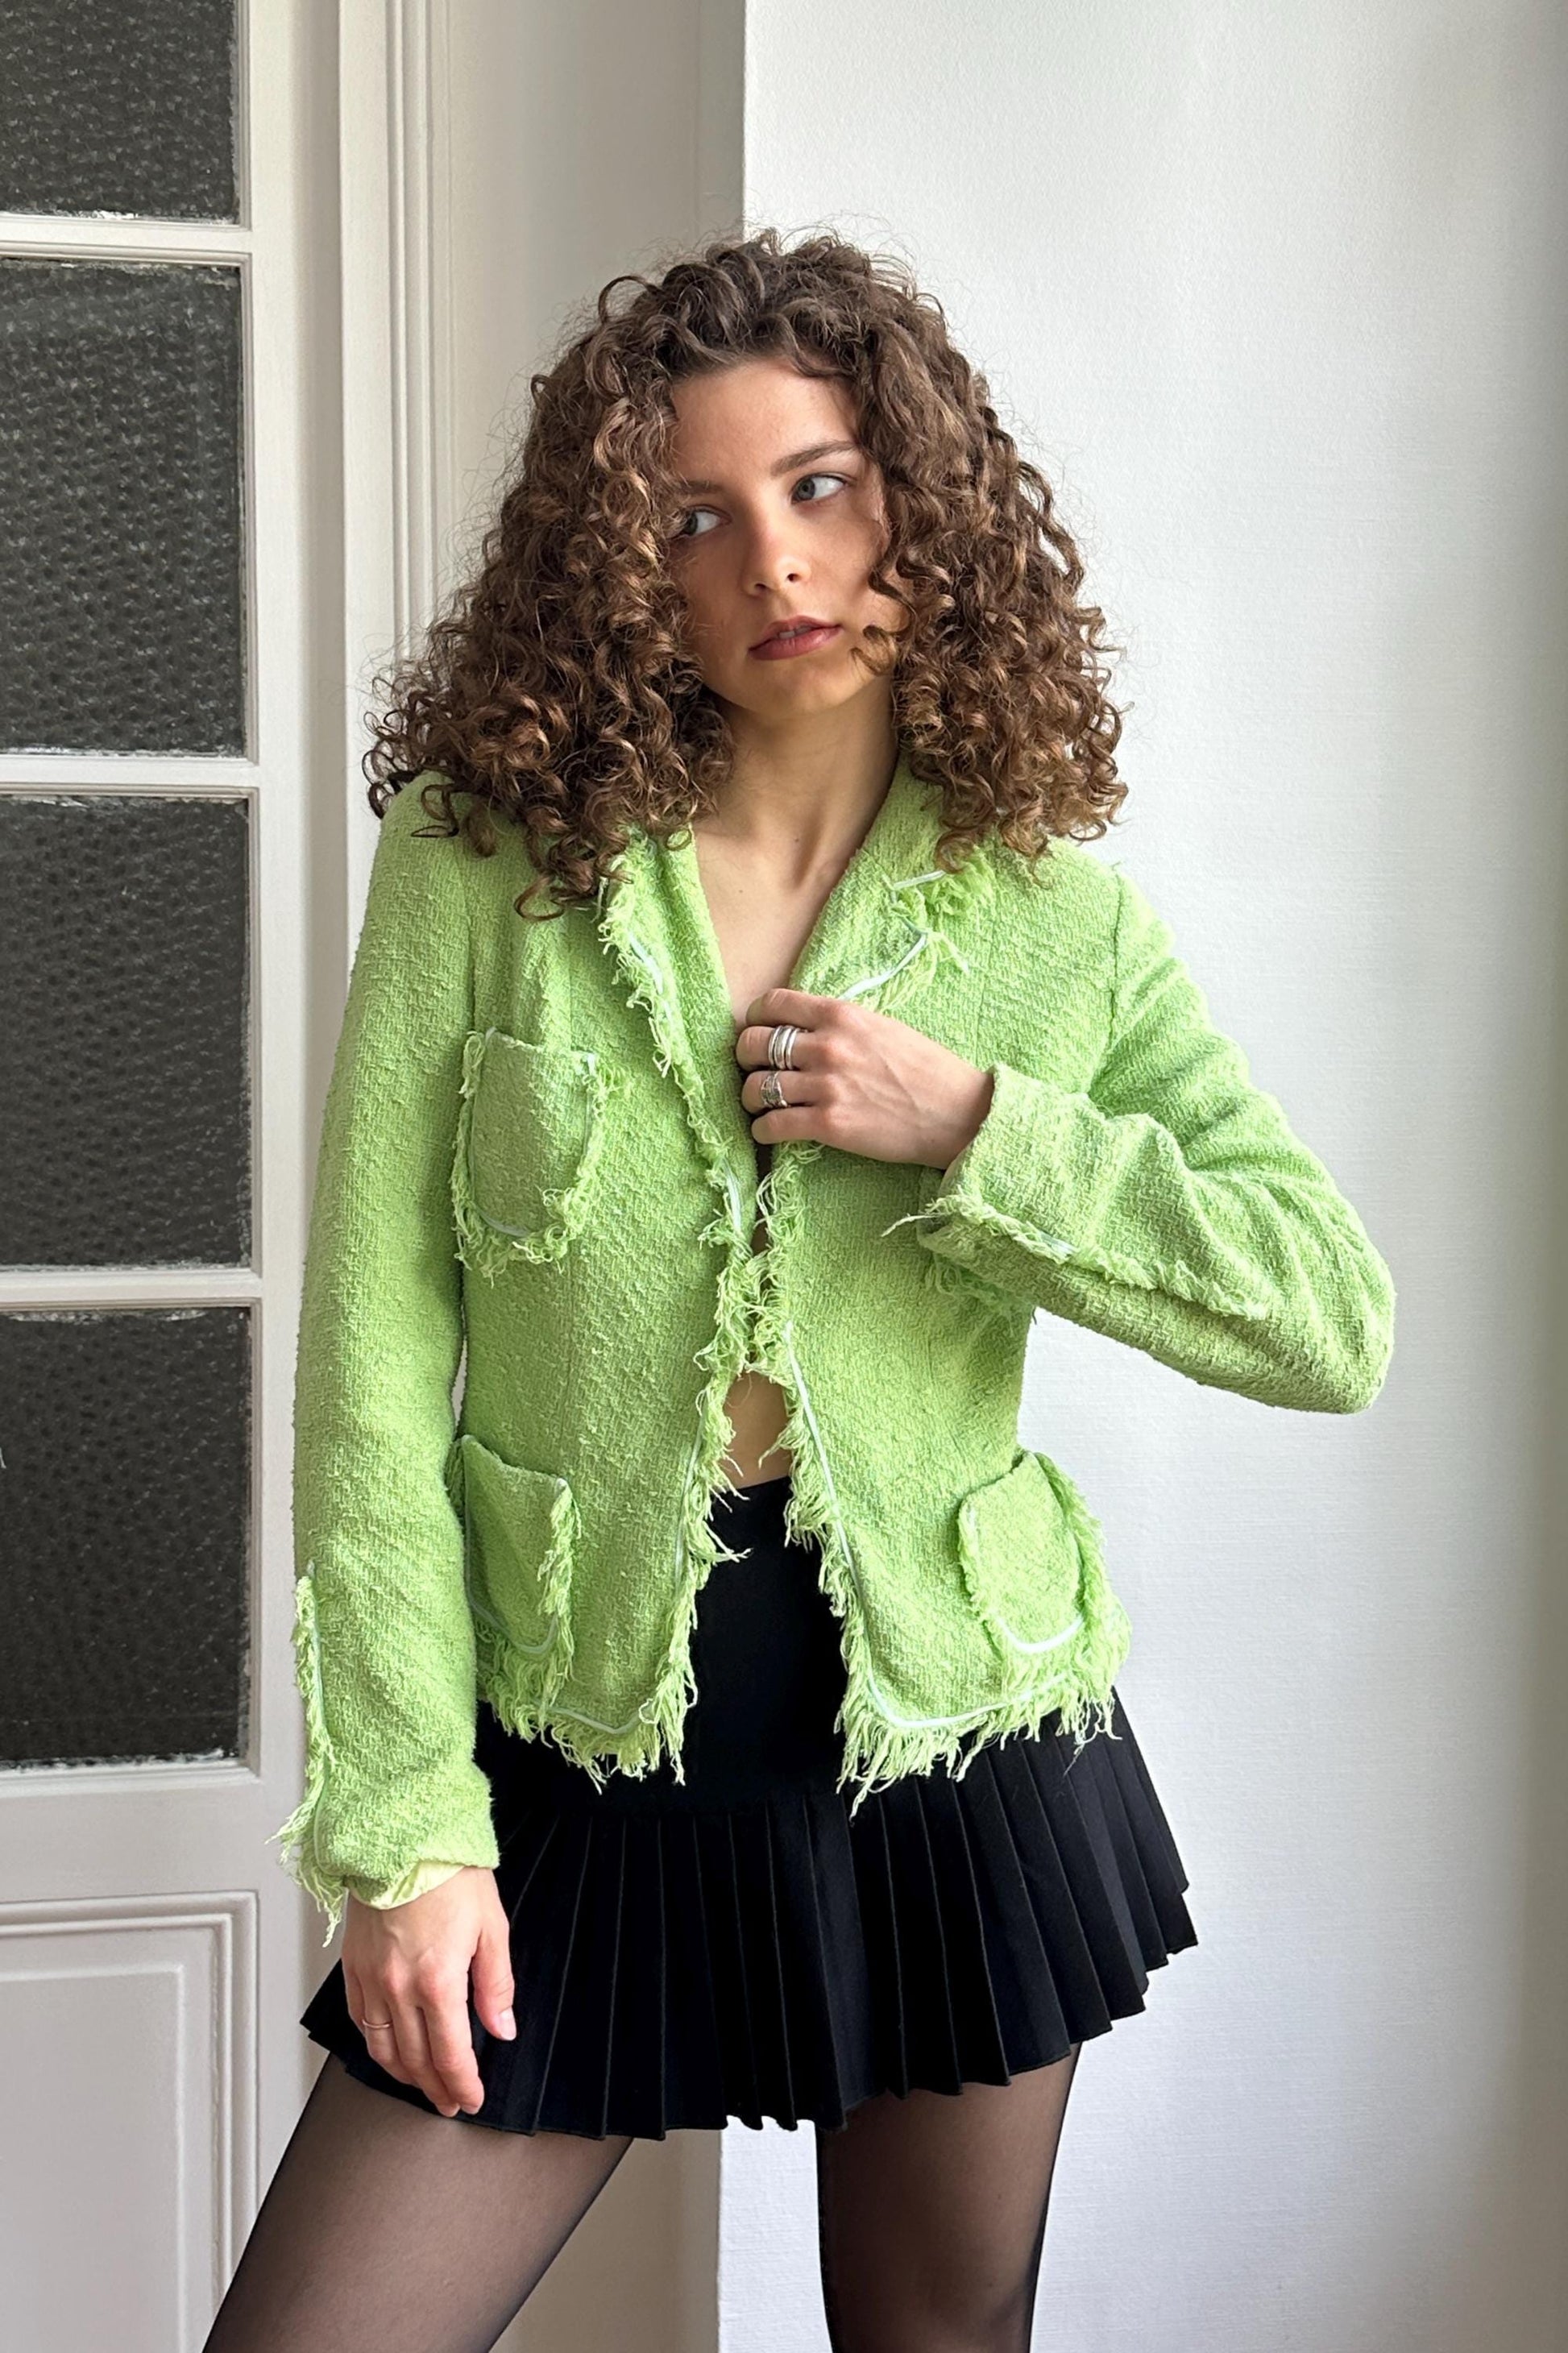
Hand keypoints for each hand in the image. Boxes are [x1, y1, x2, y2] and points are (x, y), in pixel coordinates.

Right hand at [342, 1866, 515, 2118]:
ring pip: (383, 2049)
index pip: (450, 2054)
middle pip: (416, 2060)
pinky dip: (374, 2046)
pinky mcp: (353, 1966)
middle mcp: (398, 1987)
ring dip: (404, 2076)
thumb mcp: (491, 1926)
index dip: (463, 2085)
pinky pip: (359, 2021)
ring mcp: (371, 1979)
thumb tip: (502, 2027)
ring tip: (422, 2086)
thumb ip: (496, 1985)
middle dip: (436, 2088)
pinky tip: (388, 2050)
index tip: (472, 2098)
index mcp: (437, 1980)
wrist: (403, 1837)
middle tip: (449, 2102)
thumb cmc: (448, 1872)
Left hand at [736, 987, 993, 1171]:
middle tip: (754, 1070)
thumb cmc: (924, 1069)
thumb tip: (799, 1028)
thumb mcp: (880, 1027)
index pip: (772, 1004)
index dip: (755, 1018)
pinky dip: (762, 1130)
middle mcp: (827, 1046)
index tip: (757, 1031)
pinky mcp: (828, 1124)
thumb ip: (838, 1024)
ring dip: (750, 1098)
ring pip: (755, 1087)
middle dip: (745, 1058)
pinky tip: (769, 1131)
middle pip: (753, 1043)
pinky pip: (771, 1125)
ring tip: (759, 1104)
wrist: (956, 1113)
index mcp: (840, 1015)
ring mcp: (826, 1085)